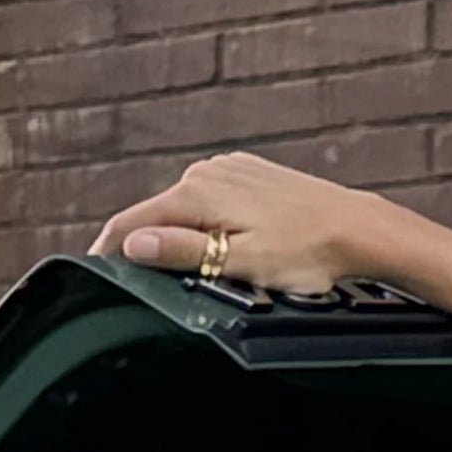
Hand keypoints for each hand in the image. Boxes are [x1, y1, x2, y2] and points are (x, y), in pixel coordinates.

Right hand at [91, 148, 422, 298]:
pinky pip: (212, 201)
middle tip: (141, 281)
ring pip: (186, 208)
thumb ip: (184, 251)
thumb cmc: (306, 252)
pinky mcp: (249, 175)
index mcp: (197, 192)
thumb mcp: (240, 262)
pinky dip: (207, 223)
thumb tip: (133, 243)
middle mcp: (207, 172)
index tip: (93, 271)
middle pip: (157, 214)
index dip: (108, 250)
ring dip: (180, 234)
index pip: (132, 222)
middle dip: (147, 244)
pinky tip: (223, 244)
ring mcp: (229, 170)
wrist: (358, 230)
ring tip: (186, 268)